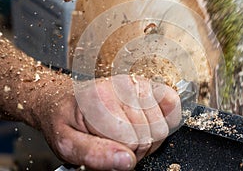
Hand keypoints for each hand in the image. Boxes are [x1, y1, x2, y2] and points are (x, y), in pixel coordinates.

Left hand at [37, 74, 180, 170]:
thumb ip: (94, 154)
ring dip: (148, 137)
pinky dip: (165, 120)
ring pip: (162, 127)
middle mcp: (121, 86)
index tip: (108, 150)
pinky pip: (172, 105)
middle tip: (117, 142)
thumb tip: (126, 162)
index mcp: (98, 99)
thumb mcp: (67, 144)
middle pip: (149, 135)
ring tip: (128, 132)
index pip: (131, 142)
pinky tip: (145, 122)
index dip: (121, 155)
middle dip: (135, 148)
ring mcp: (137, 83)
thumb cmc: (68, 120)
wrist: (69, 99)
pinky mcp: (149, 84)